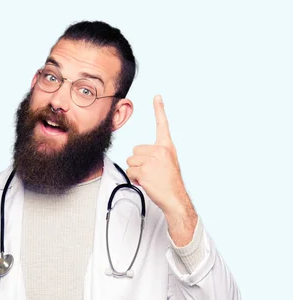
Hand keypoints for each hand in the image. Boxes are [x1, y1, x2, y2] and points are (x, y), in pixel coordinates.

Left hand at [126, 95, 192, 216]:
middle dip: (138, 163)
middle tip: (151, 172)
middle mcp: (160, 150)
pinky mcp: (145, 171)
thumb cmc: (170, 183)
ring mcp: (152, 160)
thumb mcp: (168, 163)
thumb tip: (138, 155)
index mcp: (167, 147)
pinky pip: (130, 172)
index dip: (159, 110)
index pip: (162, 125)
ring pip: (130, 161)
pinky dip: (135, 179)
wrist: (175, 198)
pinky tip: (147, 182)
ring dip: (136, 172)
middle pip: (135, 150)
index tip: (157, 96)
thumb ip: (156, 155)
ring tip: (149, 178)